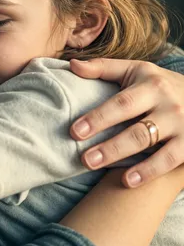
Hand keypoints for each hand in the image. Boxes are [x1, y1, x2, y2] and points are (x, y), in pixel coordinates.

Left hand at [70, 58, 183, 187]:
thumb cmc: (158, 84)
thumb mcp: (135, 70)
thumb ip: (103, 68)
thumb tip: (72, 64)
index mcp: (150, 85)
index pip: (121, 103)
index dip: (98, 118)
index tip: (75, 131)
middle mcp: (168, 104)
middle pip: (135, 128)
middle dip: (108, 145)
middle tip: (84, 158)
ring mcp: (182, 124)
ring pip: (150, 144)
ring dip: (122, 158)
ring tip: (98, 168)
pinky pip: (170, 160)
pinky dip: (149, 171)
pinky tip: (127, 181)